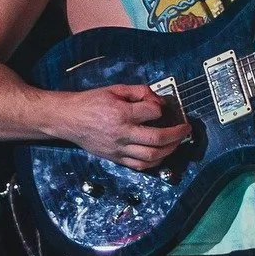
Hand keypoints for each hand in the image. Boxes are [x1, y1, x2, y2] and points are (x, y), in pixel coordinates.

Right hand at [55, 84, 191, 171]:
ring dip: (170, 150)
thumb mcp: (114, 89)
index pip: (152, 112)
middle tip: (185, 129)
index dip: (161, 108)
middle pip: (157, 139)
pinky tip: (162, 154)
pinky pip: (140, 166)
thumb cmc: (90, 102)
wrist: (69, 119)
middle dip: (177, 134)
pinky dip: (155, 162)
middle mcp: (122, 133)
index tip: (162, 107)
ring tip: (177, 142)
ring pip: (151, 156)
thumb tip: (157, 100)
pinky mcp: (115, 158)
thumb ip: (138, 91)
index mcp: (121, 114)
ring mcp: (119, 149)